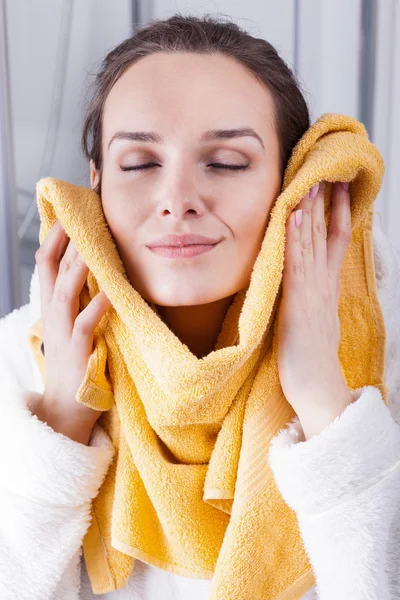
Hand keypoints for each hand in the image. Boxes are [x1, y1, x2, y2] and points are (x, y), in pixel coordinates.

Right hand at [34, 220, 111, 440]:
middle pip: (54, 269)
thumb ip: (80, 298)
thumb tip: (99, 268)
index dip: (55, 235)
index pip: (46, 262)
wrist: (66, 408)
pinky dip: (98, 304)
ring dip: (80, 264)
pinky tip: (112, 289)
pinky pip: (87, 323)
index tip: (70, 210)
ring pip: (66, 290)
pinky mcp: (78, 351)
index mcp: (51, 305)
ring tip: (94, 242)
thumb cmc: (76, 361)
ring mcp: (63, 332)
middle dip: (68, 240)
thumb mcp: (71, 324)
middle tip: (84, 213)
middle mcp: (53, 314)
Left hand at [277, 181, 354, 439]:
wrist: (317, 388)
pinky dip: (294, 236)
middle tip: (328, 170)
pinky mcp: (298, 302)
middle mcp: (323, 284)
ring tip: (312, 180)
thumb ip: (316, 298)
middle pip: (327, 234)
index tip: (338, 187)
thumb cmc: (311, 358)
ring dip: (312, 209)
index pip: (335, 241)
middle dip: (327, 201)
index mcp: (327, 286)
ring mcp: (312, 291)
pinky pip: (296, 261)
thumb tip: (311, 283)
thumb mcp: (317, 320)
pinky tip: (293, 214)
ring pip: (312, 242)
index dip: (338, 212)